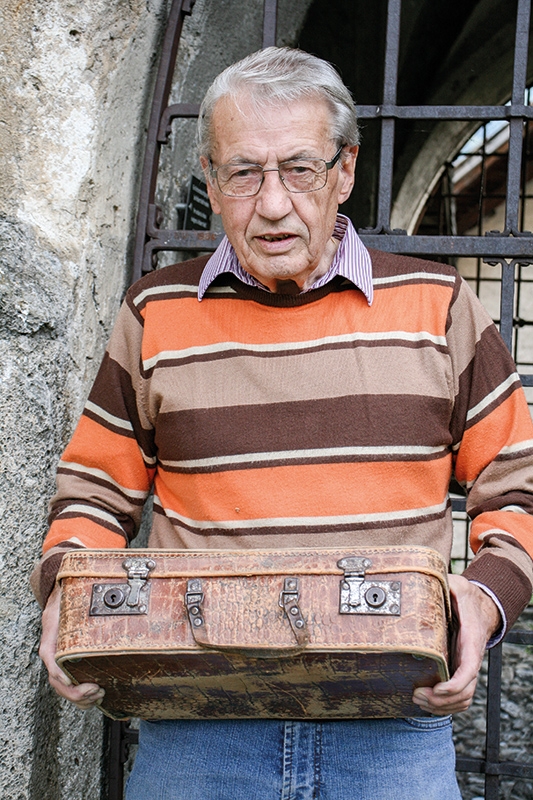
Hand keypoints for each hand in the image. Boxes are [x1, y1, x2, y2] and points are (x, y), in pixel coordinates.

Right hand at [39, 584, 104, 709]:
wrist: (60, 599)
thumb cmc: (65, 602)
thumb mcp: (68, 603)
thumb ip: (78, 609)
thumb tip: (102, 605)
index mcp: (51, 641)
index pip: (51, 662)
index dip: (61, 675)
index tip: (73, 681)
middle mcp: (52, 654)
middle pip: (57, 682)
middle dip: (76, 692)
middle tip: (96, 690)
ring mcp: (58, 661)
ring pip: (63, 688)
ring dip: (79, 698)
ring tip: (99, 695)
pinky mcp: (67, 664)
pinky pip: (69, 685)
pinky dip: (80, 696)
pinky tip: (94, 696)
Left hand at [412, 574, 500, 714]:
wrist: (480, 606)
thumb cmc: (466, 597)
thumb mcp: (457, 585)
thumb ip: (446, 584)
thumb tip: (430, 580)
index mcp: (470, 641)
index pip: (468, 670)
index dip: (454, 685)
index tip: (437, 688)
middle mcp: (471, 659)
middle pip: (464, 692)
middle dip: (441, 700)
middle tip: (417, 695)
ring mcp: (466, 668)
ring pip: (462, 700)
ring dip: (441, 706)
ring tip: (418, 699)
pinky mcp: (459, 672)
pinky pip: (459, 698)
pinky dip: (445, 706)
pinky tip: (427, 702)